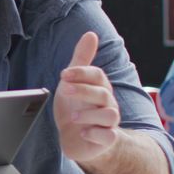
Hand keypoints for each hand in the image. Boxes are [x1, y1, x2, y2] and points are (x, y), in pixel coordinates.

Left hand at [53, 32, 120, 163]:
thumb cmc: (77, 107)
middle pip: (103, 93)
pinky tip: (83, 132)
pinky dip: (96, 133)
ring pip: (110, 115)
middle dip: (83, 90)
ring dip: (90, 113)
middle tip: (65, 89)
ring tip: (73, 116)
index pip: (97, 75)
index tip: (63, 75)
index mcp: (99, 88)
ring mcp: (108, 123)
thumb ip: (81, 60)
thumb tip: (90, 34)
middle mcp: (107, 103)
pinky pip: (109, 136)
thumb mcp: (73, 82)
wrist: (77, 139)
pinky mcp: (105, 140)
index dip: (81, 73)